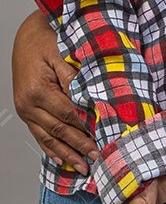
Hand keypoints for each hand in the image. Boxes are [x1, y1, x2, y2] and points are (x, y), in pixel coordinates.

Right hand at [12, 10, 97, 171]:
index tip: (102, 139)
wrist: (26, 36)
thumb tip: (89, 98)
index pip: (68, 115)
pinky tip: (62, 159)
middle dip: (79, 146)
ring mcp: (25, 110)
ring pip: (48, 137)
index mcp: (38, 90)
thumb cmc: (46, 41)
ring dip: (67, 153)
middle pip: (58, 130)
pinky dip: (51, 148)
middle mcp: (28, 104)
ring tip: (83, 167)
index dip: (85, 128)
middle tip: (97, 158)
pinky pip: (38, 134)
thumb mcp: (61, 54)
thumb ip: (74, 78)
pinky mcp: (26, 111)